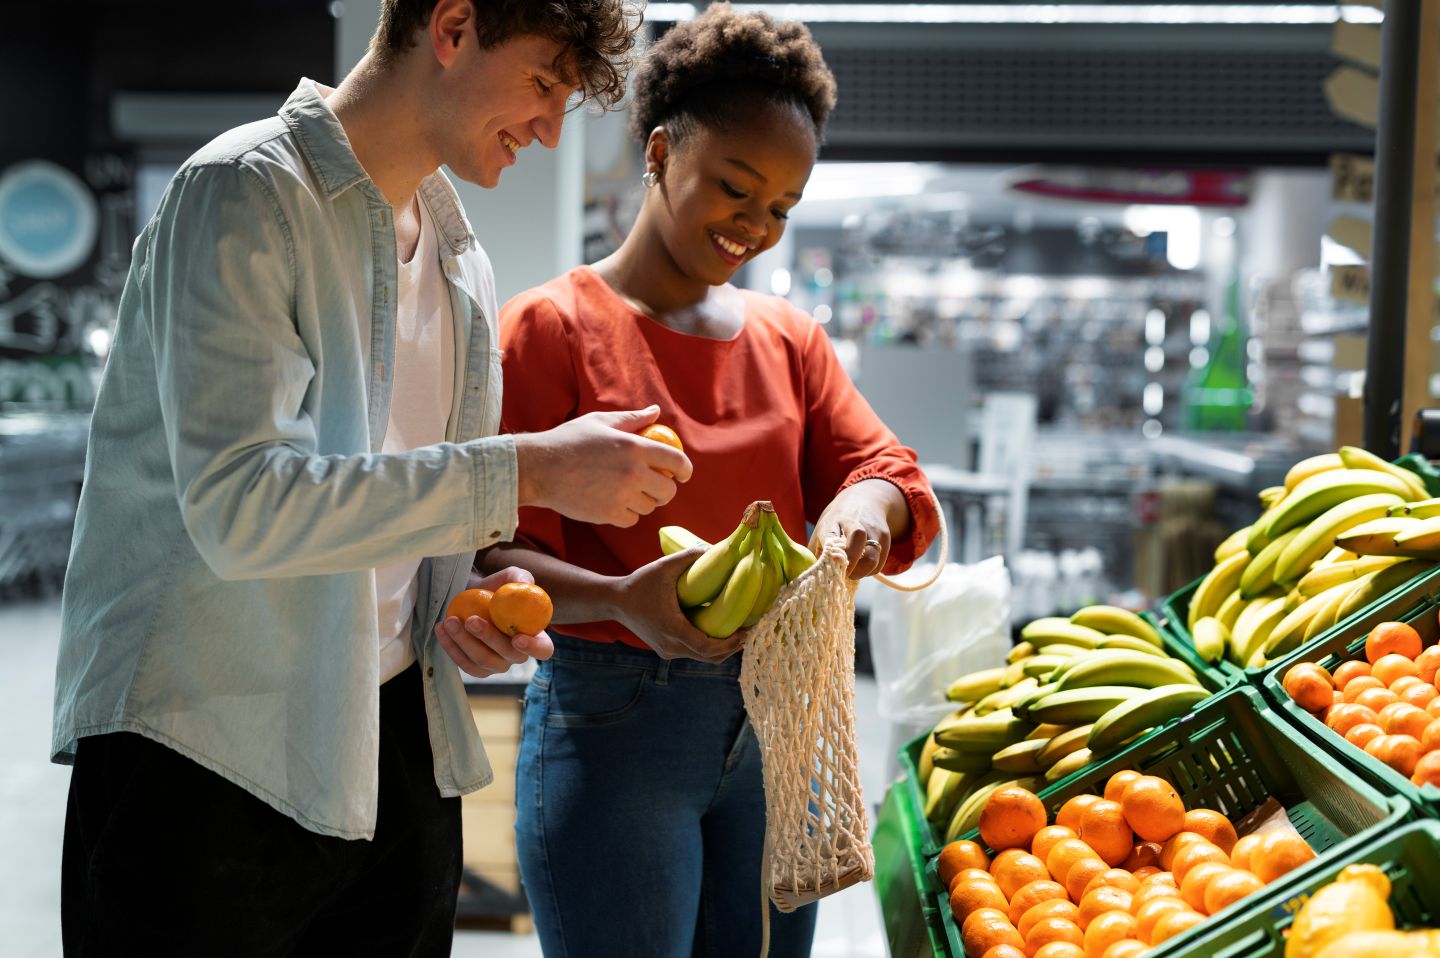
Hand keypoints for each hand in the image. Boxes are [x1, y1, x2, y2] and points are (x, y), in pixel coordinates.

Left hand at [434, 566, 554, 677]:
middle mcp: (518, 654)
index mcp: (535, 635)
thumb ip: (520, 577)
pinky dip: (451, 647)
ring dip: (464, 642)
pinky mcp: (476, 668)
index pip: (543, 649)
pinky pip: (465, 664)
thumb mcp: (510, 576)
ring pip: (483, 661)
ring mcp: (497, 664)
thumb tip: (525, 584)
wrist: (472, 597)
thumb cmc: (496, 588)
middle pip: (509, 655)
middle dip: (488, 638)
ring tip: (450, 621)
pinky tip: (442, 629)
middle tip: (470, 620)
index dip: (533, 648)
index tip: (517, 638)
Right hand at [513, 406, 692, 527]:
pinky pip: (631, 520)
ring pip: (649, 507)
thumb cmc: (569, 441)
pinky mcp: (609, 515)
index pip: (676, 461)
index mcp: (634, 447)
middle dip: (665, 489)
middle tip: (654, 486)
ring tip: (626, 492)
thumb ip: (632, 419)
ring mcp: (621, 496)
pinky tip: (613, 503)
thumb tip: (656, 412)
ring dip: (643, 501)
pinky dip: (627, 514)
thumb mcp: (601, 422)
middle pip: (668, 490)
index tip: (682, 474)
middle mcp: (632, 473)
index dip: (685, 470)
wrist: (539, 468)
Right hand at [613, 549, 745, 662]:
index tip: (745, 632)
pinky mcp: (666, 650)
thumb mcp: (664, 566)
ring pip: (702, 658)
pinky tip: (720, 632)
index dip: (730, 643)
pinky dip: (709, 647)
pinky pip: (693, 653)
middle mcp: (671, 646)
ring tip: (739, 632)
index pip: (707, 647)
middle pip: (709, 657)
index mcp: (672, 629)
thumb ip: (689, 556)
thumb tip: (716, 548)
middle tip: (749, 632)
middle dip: (732, 647)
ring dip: (721, 649)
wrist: (615, 601)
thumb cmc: (640, 583)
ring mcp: (667, 651)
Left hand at [809, 480, 907, 578]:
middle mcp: (854, 522)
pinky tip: (861, 566)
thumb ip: (817, 553)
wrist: (864, 501)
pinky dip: (869, 571)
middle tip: (841, 575)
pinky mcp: (885, 538)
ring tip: (851, 573)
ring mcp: (872, 530)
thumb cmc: (836, 524)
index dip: (832, 548)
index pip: (831, 533)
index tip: (832, 560)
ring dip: (860, 572)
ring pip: (871, 558)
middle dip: (850, 562)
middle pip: (857, 539)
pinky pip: (878, 564)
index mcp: (833, 521)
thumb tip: (811, 577)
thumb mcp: (822, 531)